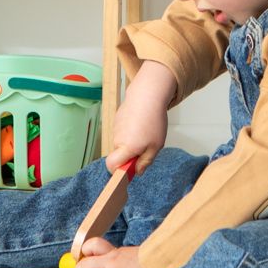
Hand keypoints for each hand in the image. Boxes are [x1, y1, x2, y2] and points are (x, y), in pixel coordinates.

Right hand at [106, 60, 175, 175]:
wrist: (148, 95)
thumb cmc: (154, 121)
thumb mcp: (155, 146)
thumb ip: (145, 162)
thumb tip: (137, 172)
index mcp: (127, 148)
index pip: (112, 166)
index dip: (118, 171)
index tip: (130, 169)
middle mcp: (118, 139)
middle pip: (119, 154)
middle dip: (130, 155)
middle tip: (147, 146)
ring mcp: (116, 128)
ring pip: (122, 142)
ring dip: (132, 141)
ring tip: (146, 130)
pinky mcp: (117, 119)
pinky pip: (122, 131)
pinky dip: (130, 130)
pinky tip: (141, 122)